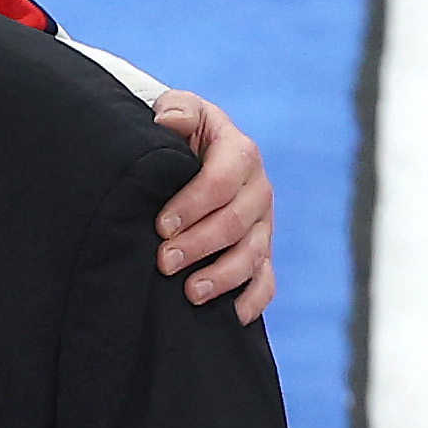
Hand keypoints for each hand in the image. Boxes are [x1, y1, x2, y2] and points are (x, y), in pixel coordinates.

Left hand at [148, 92, 274, 321]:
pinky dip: (251, 301)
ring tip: (190, 294)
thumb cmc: (180, 138)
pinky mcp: (260, 253)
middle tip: (164, 262)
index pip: (222, 181)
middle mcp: (257, 190)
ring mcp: (262, 225)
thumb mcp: (179, 113)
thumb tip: (170, 121)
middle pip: (237, 222)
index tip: (161, 225)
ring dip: (223, 277)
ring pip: (253, 255)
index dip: (192, 205)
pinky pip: (266, 282)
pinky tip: (229, 317)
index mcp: (239, 154)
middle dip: (200, 244)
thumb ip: (177, 110)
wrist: (191, 159)